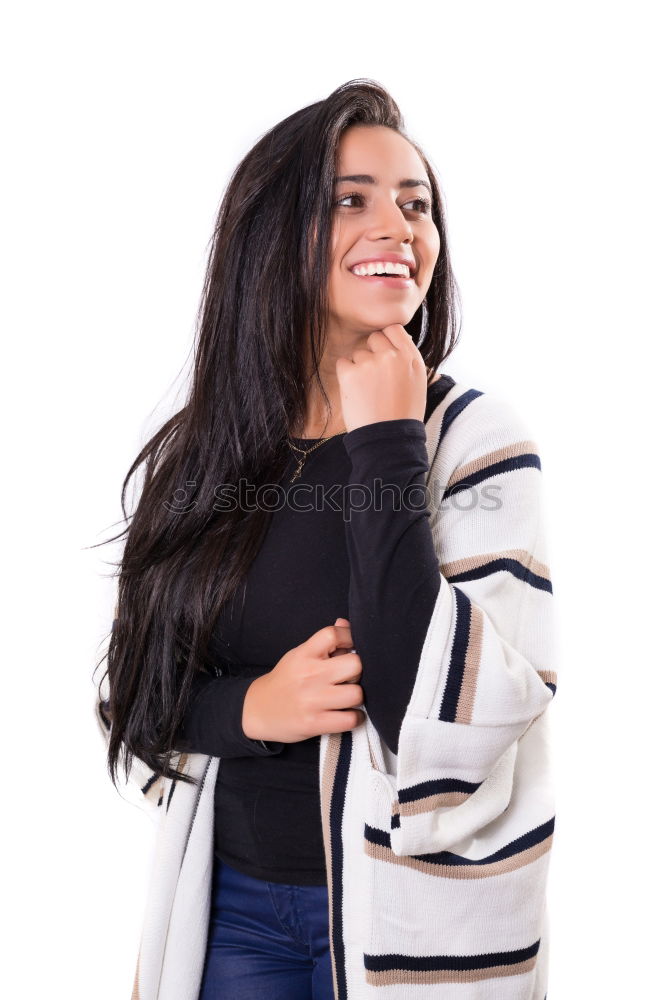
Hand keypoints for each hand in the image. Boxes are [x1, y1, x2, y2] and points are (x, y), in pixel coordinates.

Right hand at [242, 617, 364, 742]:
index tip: (351, 647)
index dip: (350, 637)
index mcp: (304, 655)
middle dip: (358, 671)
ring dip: (357, 696)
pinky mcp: (314, 723)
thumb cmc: (285, 680)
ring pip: (357, 694)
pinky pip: (350, 719)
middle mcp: (309, 675)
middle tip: (350, 677)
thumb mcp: (299, 656)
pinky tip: (348, 714)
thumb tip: (344, 623)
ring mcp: (312, 700)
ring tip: (349, 697)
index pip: (333, 635)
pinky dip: (355, 718)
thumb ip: (323, 642)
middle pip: (355, 664)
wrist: (257, 709)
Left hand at [335, 324, 428, 432]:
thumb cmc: (403, 414)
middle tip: (375, 379)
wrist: (389, 440)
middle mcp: (392, 356)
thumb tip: (397, 339)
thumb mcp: (417, 383)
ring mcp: (371, 363)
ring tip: (368, 392)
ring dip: (359, 368)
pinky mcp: (351, 374)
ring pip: (358, 353)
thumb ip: (407, 359)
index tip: (384, 354)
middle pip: (374, 338)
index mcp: (411, 358)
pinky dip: (346, 376)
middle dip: (372, 354)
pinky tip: (356, 393)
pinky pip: (343, 363)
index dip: (386, 340)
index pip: (393, 329)